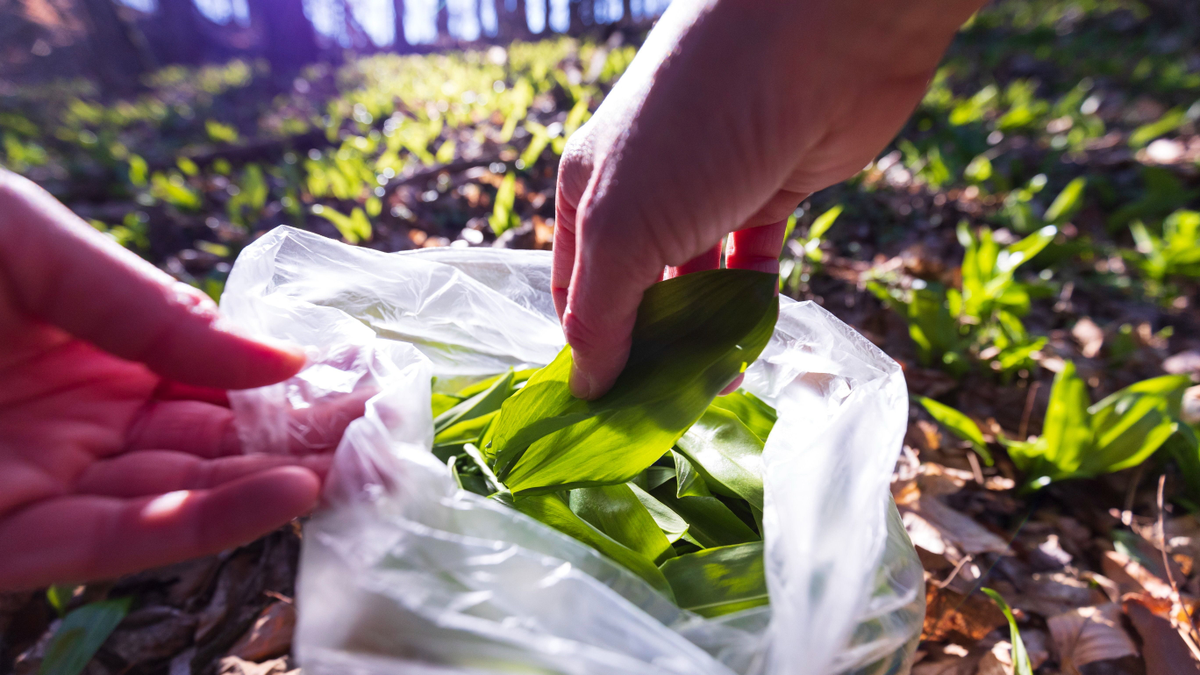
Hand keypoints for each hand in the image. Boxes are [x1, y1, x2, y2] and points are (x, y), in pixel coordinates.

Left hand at [0, 171, 327, 590]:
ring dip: (262, 487)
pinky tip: (279, 494)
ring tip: (345, 465)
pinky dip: (200, 524)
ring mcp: (40, 484)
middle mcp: (75, 423)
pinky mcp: (0, 541)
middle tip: (374, 430)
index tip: (357, 376)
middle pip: (205, 444)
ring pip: (173, 500)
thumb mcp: (34, 244)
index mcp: (86, 347)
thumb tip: (281, 360)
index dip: (283, 380)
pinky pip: (112, 543)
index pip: (208, 377)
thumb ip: (153, 310)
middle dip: (290, 439)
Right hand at [553, 0, 983, 398]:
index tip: (613, 409)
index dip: (589, 350)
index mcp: (589, 190)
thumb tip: (586, 386)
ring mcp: (709, 187)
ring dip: (704, 329)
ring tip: (720, 380)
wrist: (817, 41)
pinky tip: (755, 333)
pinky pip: (752, 259)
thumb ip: (601, 314)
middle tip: (675, 405)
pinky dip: (751, 296)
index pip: (574, 291)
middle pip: (638, 288)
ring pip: (696, 278)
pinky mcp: (772, 187)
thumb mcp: (623, 229)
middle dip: (651, 346)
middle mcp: (643, 187)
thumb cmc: (697, 128)